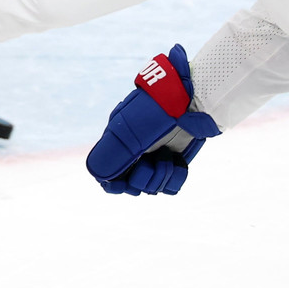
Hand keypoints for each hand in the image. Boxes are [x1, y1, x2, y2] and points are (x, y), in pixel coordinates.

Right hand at [86, 45, 221, 194]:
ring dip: (161, 176)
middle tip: (151, 164)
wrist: (190, 100)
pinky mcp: (174, 160)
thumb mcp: (129, 134)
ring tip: (168, 158)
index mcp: (118, 145)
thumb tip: (98, 176)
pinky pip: (171, 184)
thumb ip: (110, 157)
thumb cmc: (155, 113)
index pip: (108, 176)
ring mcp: (155, 157)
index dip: (114, 185)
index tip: (124, 184)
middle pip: (132, 186)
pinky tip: (177, 164)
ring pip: (153, 187)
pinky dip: (175, 178)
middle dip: (143, 180)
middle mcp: (135, 154)